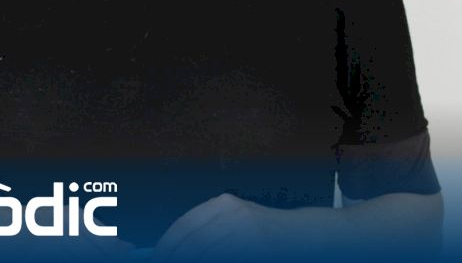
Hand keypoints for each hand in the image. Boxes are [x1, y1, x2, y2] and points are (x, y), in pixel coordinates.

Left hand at [151, 193, 319, 261]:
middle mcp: (233, 213)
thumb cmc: (263, 233)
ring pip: (209, 253)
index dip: (167, 246)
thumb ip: (205, 234)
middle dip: (178, 257)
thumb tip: (171, 251)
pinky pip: (228, 257)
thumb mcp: (233, 224)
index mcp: (222, 204)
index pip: (184, 226)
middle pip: (194, 243)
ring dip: (193, 262)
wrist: (304, 235)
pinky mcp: (258, 243)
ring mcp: (247, 229)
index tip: (157, 259)